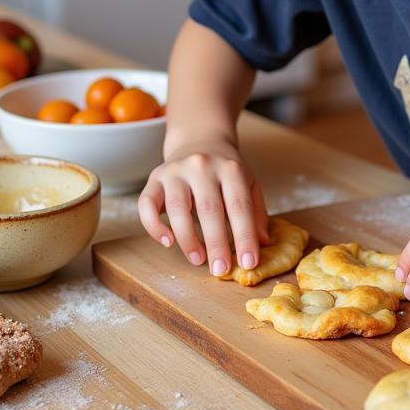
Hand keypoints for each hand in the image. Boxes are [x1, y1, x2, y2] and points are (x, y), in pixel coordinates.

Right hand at [138, 140, 268, 276]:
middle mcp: (202, 166)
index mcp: (230, 168)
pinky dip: (154, 226)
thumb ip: (256, 212)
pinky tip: (167, 242)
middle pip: (209, 209)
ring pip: (177, 208)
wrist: (200, 139)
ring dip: (188, 239)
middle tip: (220, 270)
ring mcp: (176, 171)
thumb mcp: (249, 183)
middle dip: (216, 244)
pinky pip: (147, 205)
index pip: (239, 206)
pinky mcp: (154, 178)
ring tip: (198, 260)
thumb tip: (262, 242)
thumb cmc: (226, 170)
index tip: (249, 263)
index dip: (245, 236)